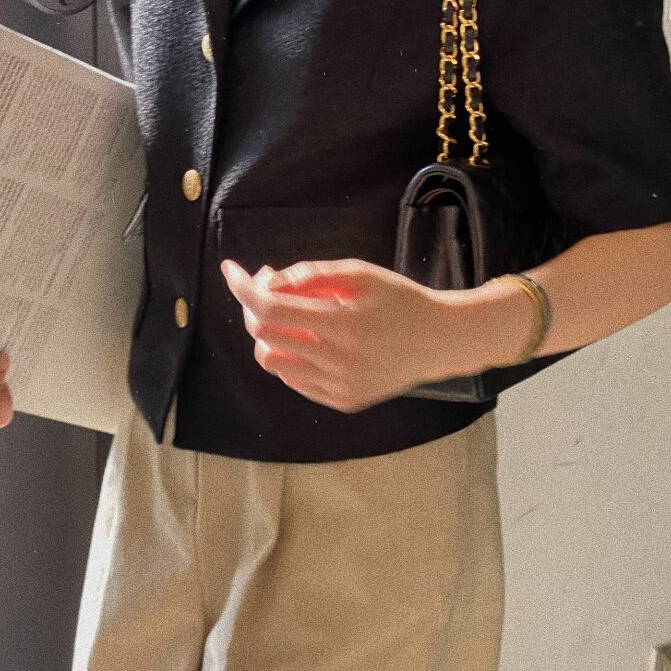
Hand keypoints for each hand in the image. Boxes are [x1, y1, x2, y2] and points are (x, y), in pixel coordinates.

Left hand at [220, 256, 467, 413]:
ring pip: (273, 362)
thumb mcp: (359, 274)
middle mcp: (339, 361)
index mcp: (344, 323)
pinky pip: (294, 380)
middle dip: (255, 306)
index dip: (244, 287)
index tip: (231, 269)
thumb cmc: (398, 299)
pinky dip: (289, 356)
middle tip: (269, 285)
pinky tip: (307, 338)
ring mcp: (339, 386)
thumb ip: (310, 275)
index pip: (271, 308)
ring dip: (269, 334)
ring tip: (289, 313)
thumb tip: (265, 283)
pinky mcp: (342, 400)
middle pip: (265, 335)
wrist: (439, 341)